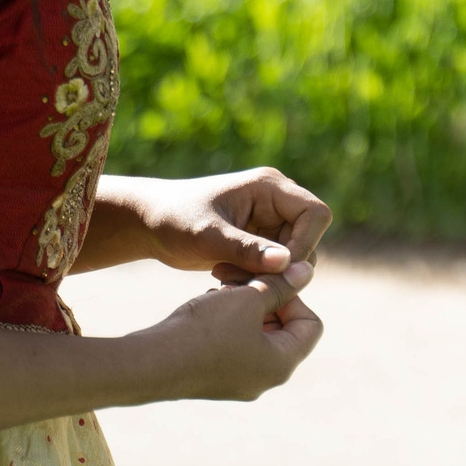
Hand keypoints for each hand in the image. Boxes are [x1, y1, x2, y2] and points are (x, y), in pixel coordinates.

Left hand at [111, 168, 332, 281]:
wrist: (149, 225)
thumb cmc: (174, 220)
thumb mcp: (208, 236)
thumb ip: (247, 250)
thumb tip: (288, 264)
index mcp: (270, 186)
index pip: (315, 214)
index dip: (306, 244)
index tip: (277, 270)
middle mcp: (276, 201)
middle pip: (309, 240)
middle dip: (281, 266)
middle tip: (240, 278)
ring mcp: (270, 222)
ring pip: (293, 258)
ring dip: (266, 275)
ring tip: (227, 277)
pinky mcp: (260, 241)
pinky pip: (275, 267)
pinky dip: (256, 278)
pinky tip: (224, 277)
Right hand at [141, 264, 325, 401]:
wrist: (153, 362)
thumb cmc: (206, 329)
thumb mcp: (248, 298)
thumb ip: (280, 284)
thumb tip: (307, 271)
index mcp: (281, 365)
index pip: (311, 324)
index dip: (294, 296)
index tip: (267, 281)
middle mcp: (265, 380)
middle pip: (285, 329)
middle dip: (267, 299)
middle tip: (243, 281)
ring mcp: (239, 382)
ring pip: (257, 334)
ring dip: (245, 307)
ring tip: (223, 289)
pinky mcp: (215, 379)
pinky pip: (235, 344)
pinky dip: (227, 322)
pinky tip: (207, 306)